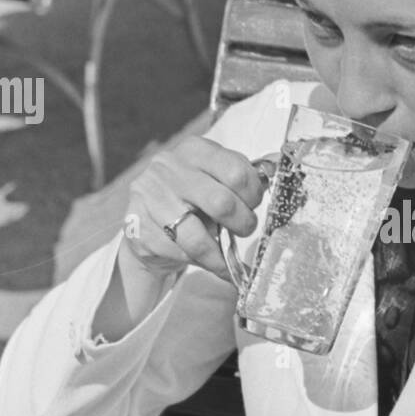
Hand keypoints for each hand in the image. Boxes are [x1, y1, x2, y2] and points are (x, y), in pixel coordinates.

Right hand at [122, 135, 271, 284]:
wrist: (149, 222)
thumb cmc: (192, 198)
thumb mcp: (215, 178)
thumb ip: (241, 179)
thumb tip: (274, 182)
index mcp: (194, 150)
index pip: (236, 171)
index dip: (253, 194)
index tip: (254, 205)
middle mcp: (167, 169)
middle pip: (221, 203)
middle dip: (242, 223)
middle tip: (245, 229)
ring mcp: (150, 199)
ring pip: (198, 238)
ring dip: (221, 255)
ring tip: (230, 260)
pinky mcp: (138, 229)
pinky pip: (180, 254)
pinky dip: (203, 264)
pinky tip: (212, 265)